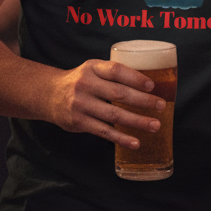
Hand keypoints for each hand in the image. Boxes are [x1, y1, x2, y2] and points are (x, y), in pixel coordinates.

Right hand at [47, 60, 165, 148]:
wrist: (49, 95)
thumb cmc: (80, 82)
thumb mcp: (92, 70)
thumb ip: (112, 75)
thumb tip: (148, 85)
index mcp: (92, 68)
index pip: (116, 71)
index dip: (135, 78)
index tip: (152, 86)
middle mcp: (85, 84)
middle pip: (118, 93)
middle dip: (143, 101)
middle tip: (161, 105)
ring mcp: (81, 104)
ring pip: (114, 115)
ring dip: (137, 121)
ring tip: (155, 125)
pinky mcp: (78, 122)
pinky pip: (104, 131)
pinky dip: (121, 138)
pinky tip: (135, 142)